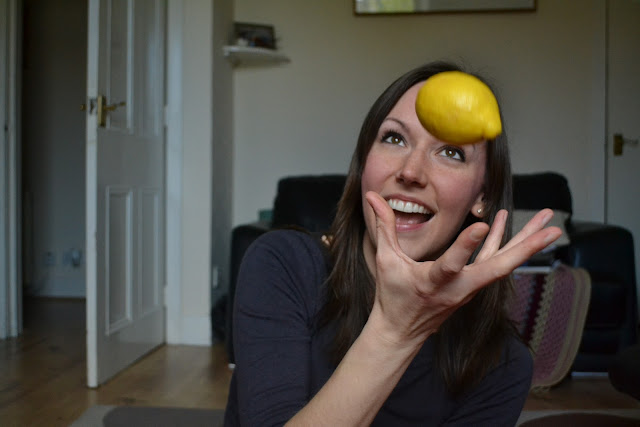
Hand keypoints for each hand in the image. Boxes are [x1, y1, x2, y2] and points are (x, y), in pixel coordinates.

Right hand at [364, 191, 561, 346]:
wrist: (402, 332)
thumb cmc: (393, 297)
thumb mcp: (385, 262)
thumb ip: (384, 228)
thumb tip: (373, 197)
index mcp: (433, 282)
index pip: (452, 264)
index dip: (467, 246)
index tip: (483, 225)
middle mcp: (459, 287)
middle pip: (499, 267)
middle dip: (527, 248)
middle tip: (553, 229)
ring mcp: (470, 288)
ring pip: (503, 263)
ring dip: (527, 243)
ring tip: (549, 221)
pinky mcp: (472, 285)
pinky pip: (492, 261)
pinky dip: (504, 242)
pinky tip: (505, 220)